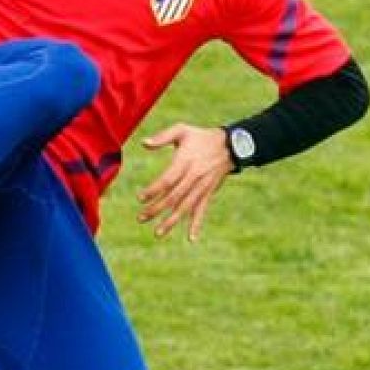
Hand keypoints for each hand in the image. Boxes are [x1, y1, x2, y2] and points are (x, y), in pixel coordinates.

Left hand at [137, 124, 231, 240]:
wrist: (229, 145)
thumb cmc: (201, 137)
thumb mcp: (182, 131)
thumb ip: (162, 137)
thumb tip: (143, 144)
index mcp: (185, 162)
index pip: (167, 180)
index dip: (153, 190)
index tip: (140, 198)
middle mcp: (194, 177)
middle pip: (173, 197)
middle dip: (156, 209)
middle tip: (140, 218)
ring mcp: (202, 187)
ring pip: (185, 207)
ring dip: (171, 221)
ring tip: (158, 233)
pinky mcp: (208, 193)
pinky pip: (202, 211)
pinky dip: (197, 225)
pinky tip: (191, 238)